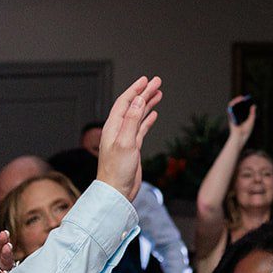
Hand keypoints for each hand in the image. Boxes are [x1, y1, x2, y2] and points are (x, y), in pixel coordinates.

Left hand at [96, 76, 161, 202]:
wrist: (116, 192)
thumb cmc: (117, 171)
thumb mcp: (125, 143)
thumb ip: (131, 120)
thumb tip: (138, 100)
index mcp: (113, 127)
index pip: (125, 102)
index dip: (135, 89)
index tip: (146, 79)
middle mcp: (118, 130)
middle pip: (133, 106)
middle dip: (144, 93)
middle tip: (157, 82)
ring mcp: (125, 138)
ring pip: (138, 115)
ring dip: (147, 104)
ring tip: (158, 94)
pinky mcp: (132, 147)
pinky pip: (140, 128)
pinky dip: (147, 119)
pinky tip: (154, 114)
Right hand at [226, 98, 256, 142]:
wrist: (240, 136)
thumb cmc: (246, 130)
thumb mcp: (251, 120)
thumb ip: (252, 113)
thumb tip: (254, 105)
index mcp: (242, 118)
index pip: (242, 110)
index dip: (244, 104)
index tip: (248, 100)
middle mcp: (237, 117)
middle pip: (237, 107)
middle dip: (240, 102)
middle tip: (244, 98)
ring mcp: (233, 117)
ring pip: (233, 107)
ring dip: (236, 101)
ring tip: (241, 98)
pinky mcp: (230, 117)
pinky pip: (230, 109)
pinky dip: (233, 104)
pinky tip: (237, 101)